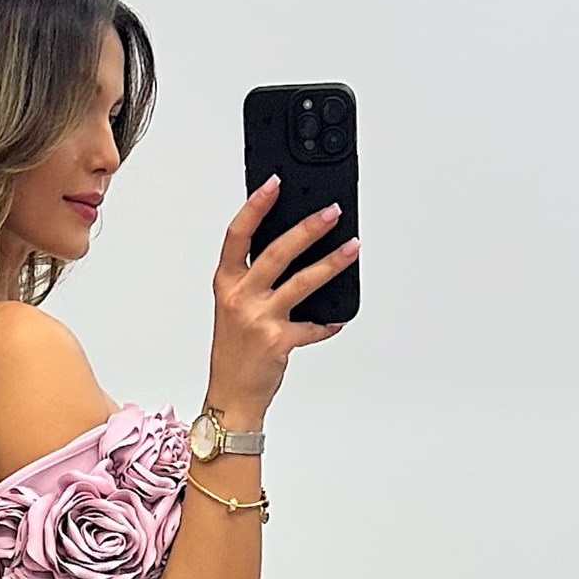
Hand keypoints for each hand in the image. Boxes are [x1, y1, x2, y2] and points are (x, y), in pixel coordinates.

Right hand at [206, 175, 358, 423]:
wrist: (231, 395)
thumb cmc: (234, 351)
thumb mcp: (234, 307)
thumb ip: (255, 278)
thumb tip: (292, 247)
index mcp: (226, 283)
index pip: (238, 235)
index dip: (255, 206)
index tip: (274, 184)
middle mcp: (240, 298)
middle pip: (277, 252)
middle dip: (308, 228)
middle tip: (331, 212)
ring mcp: (259, 319)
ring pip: (302, 282)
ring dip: (331, 263)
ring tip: (352, 248)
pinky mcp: (278, 342)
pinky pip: (312, 326)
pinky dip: (328, 321)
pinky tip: (337, 316)